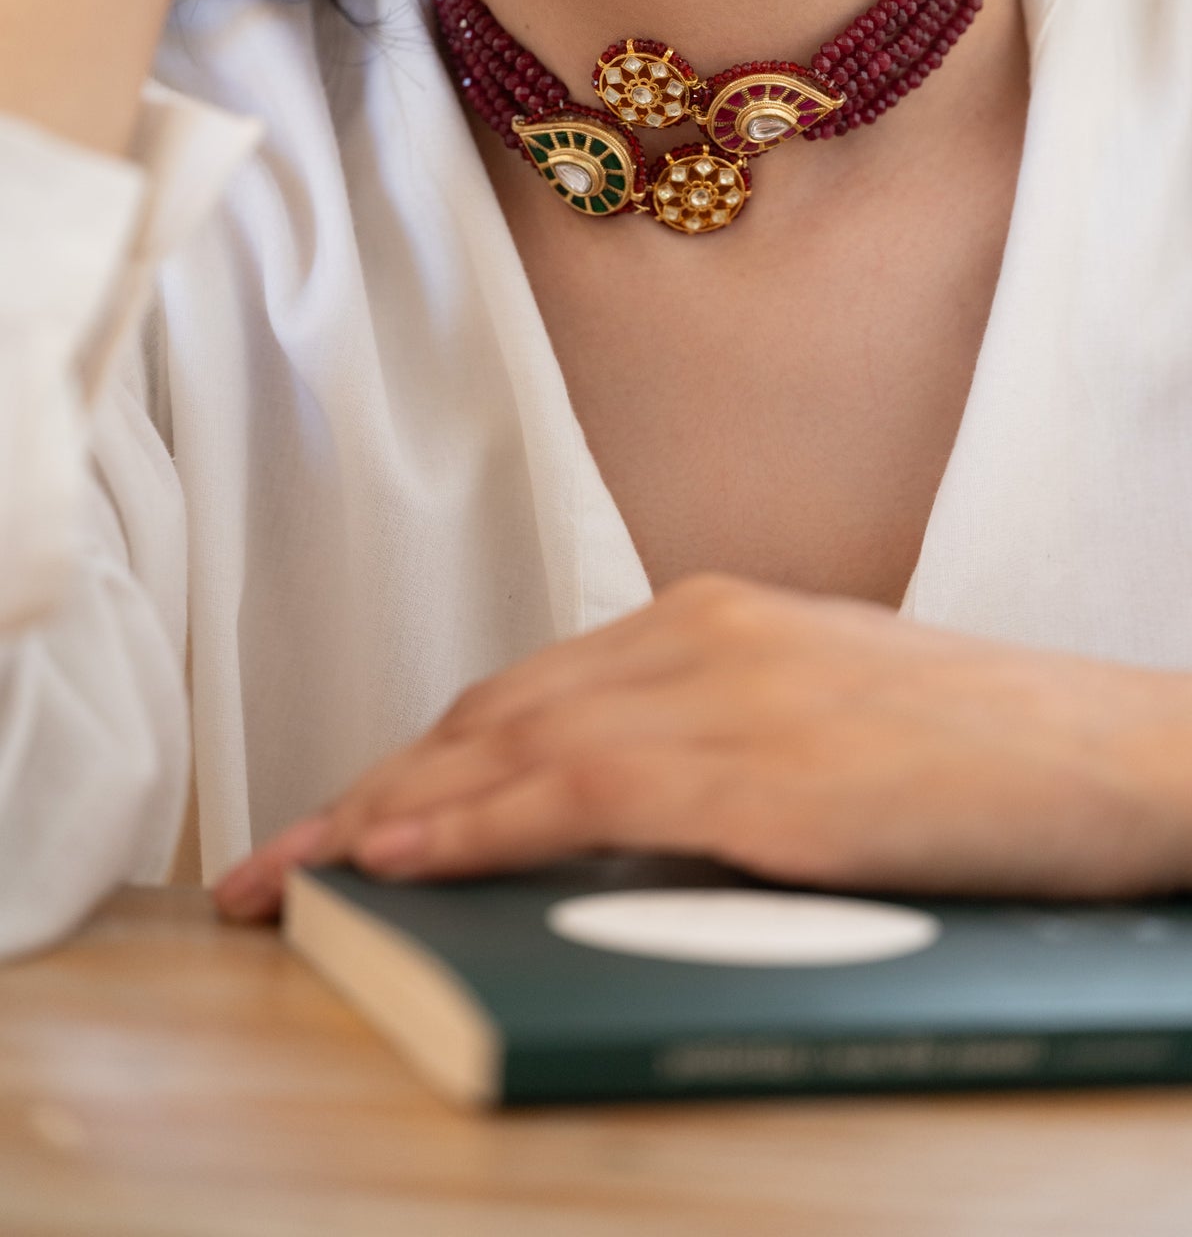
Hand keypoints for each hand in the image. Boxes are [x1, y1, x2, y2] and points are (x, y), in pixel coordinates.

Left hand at [215, 573, 1191, 921]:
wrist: (1128, 754)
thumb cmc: (987, 748)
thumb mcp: (824, 713)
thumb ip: (712, 737)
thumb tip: (607, 804)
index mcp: (717, 616)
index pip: (527, 689)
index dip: (421, 755)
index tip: (346, 810)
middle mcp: (706, 636)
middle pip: (493, 713)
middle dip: (373, 788)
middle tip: (277, 854)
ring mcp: (734, 698)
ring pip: (512, 749)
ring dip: (388, 815)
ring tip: (297, 874)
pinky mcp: (768, 776)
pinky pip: (580, 796)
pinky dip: (474, 825)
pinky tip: (402, 857)